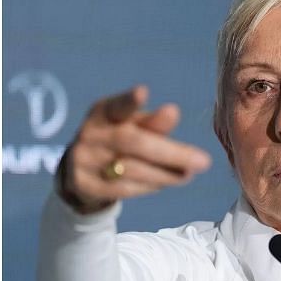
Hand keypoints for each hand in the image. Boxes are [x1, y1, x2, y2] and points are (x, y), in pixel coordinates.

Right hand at [58, 86, 211, 212]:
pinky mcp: (86, 185)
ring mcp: (85, 160)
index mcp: (104, 112)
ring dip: (165, 173)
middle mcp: (90, 133)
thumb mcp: (133, 126)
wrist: (78, 171)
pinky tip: (166, 182)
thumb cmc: (117, 141)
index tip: (142, 92)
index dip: (129, 100)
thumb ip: (154, 122)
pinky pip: (124, 188)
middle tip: (203, 161)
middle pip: (131, 142)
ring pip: (131, 169)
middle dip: (170, 152)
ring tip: (189, 173)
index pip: (117, 105)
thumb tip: (173, 113)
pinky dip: (150, 185)